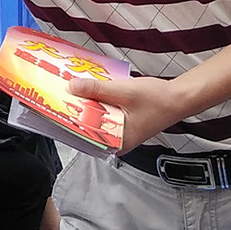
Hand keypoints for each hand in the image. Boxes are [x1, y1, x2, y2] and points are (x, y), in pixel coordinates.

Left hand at [67, 72, 186, 152]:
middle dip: (72, 110)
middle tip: (55, 95)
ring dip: (82, 105)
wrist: (179, 98)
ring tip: (67, 91)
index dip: (66, 119)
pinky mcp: (119, 123)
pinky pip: (101, 114)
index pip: (82, 134)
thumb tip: (73, 87)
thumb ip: (98, 90)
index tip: (51, 107)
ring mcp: (117, 133)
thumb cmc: (158, 100)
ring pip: (92, 119)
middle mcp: (115, 142)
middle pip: (85, 126)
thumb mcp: (124, 92)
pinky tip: (85, 91)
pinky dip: (94, 103)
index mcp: (116, 142)